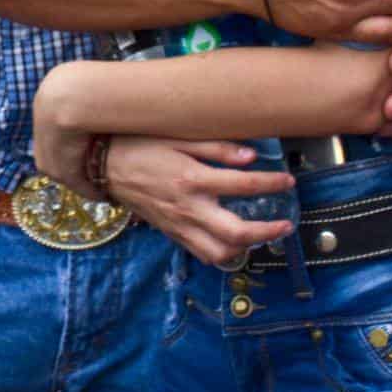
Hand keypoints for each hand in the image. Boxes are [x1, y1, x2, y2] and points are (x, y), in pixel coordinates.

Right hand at [104, 135, 293, 267]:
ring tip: (261, 236)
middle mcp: (188, 207)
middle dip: (267, 232)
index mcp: (192, 179)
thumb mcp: (177, 137)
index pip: (243, 185)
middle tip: (285, 225)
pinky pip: (201, 253)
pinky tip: (232, 243)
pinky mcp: (171, 233)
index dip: (272, 183)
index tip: (288, 180)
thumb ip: (216, 147)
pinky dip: (222, 253)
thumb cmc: (139, 145)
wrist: (103, 165)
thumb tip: (252, 155)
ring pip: (220, 252)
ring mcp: (179, 224)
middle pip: (237, 232)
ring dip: (246, 248)